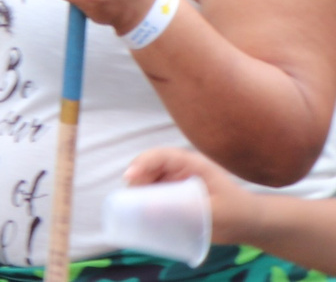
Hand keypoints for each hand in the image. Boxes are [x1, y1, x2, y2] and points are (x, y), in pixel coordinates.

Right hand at [124, 148, 263, 246]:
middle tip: (130, 200)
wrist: (251, 223)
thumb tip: (147, 209)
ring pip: (148, 179)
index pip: (161, 156)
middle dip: (136, 179)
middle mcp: (181, 169)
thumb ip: (183, 210)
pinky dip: (146, 201)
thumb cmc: (237, 213)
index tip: (129, 178)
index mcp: (192, 164)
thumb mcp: (213, 212)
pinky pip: (154, 193)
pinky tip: (143, 213)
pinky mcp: (175, 194)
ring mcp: (177, 180)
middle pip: (149, 166)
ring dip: (139, 191)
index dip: (142, 163)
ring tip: (135, 208)